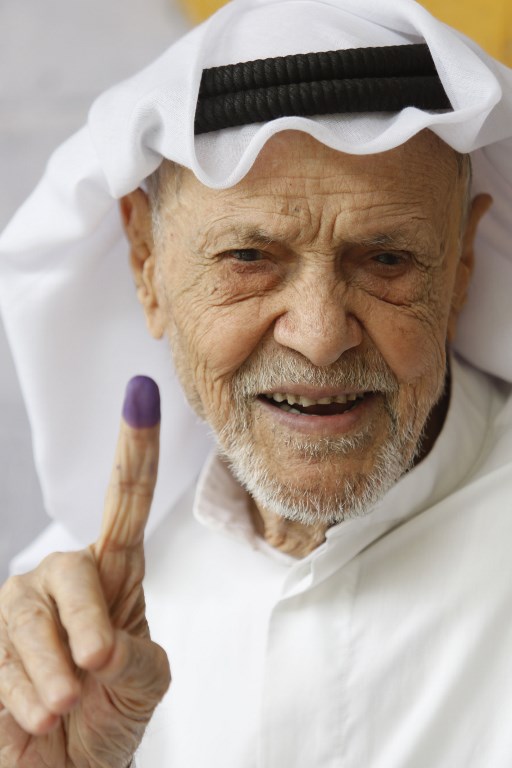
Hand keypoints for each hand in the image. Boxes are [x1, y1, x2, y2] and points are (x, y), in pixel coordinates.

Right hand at [0, 377, 169, 767]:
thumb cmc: (110, 718)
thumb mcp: (144, 686)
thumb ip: (135, 657)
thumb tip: (102, 641)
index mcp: (114, 577)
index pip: (125, 505)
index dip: (134, 450)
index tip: (141, 392)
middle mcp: (64, 581)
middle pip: (71, 568)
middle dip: (83, 620)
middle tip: (97, 666)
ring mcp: (19, 610)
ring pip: (25, 613)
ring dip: (48, 668)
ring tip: (63, 708)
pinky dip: (21, 694)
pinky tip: (37, 719)